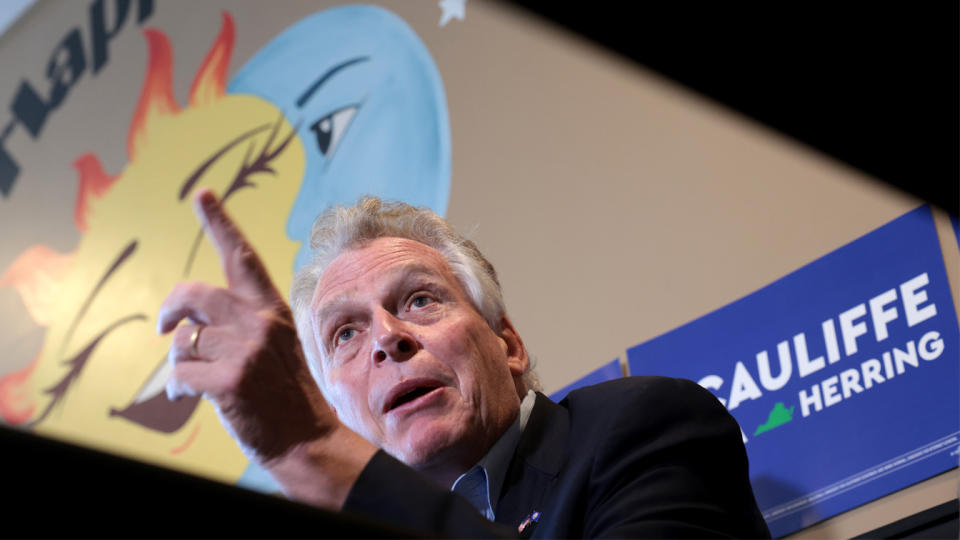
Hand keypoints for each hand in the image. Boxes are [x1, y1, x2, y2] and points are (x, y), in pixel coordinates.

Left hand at [157, 188, 332, 462]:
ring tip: (194, 379)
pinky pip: (179, 373)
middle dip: (170, 309)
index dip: (220, 223)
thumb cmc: (286, 394)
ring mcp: (245, 350)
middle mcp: (259, 322)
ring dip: (180, 361)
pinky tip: (189, 396)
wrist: (307, 438)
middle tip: (163, 326)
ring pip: (183, 340)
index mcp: (271, 310)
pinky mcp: (228, 380)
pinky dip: (177, 388)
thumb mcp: (276, 347)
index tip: (203, 194)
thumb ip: (242, 325)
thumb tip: (189, 325)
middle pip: (194, 294)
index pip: (243, 257)